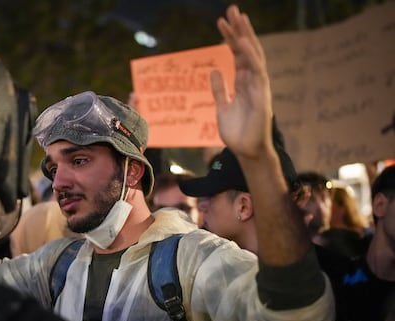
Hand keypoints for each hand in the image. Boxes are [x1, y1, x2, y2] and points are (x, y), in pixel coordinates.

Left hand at [212, 5, 272, 159]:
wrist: (246, 152)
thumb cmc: (237, 133)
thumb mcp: (222, 107)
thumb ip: (220, 90)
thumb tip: (214, 71)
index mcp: (244, 83)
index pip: (237, 55)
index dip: (231, 38)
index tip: (222, 22)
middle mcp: (253, 81)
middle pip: (246, 50)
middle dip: (240, 30)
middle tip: (232, 9)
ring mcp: (259, 86)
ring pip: (253, 55)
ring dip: (245, 36)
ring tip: (238, 18)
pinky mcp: (262, 95)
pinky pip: (257, 71)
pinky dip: (250, 56)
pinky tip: (242, 43)